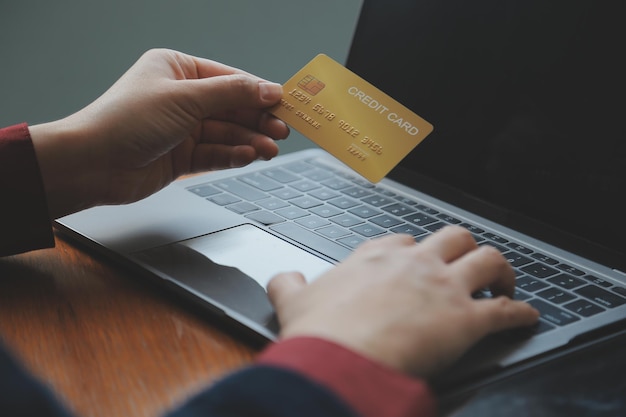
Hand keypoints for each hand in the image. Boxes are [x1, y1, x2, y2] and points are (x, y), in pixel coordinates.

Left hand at [30, 48, 288, 217]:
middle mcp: (181, 98)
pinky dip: (232, 155)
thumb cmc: (124, 121)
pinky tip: (248, 156)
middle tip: (282, 130)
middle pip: (230, 108)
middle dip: (256, 120)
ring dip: (248, 141)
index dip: (258, 92)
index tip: (284, 103)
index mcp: (177, 70)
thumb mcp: (184, 99)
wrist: (91, 165)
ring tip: (270, 148)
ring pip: (225, 133)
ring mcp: (181, 129)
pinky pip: (214, 153)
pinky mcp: (181, 157)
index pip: (228, 79)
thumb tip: (267, 88)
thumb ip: (230, 94)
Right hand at [267, 226, 538, 376]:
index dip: (415, 249)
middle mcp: (414, 264)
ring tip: (503, 281)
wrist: (341, 358)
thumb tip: (282, 278)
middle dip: (463, 248)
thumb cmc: (321, 332)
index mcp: (376, 258)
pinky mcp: (465, 320)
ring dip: (500, 270)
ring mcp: (442, 287)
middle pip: (453, 237)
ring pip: (487, 259)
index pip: (403, 240)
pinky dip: (520, 313)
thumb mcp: (293, 302)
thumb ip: (288, 285)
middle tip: (466, 262)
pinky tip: (525, 316)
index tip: (418, 259)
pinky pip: (505, 310)